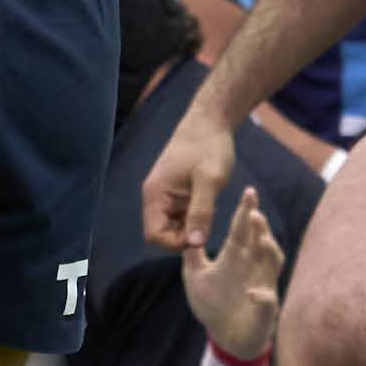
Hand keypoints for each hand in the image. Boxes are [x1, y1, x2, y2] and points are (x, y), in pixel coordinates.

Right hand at [142, 105, 238, 253]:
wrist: (211, 121)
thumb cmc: (209, 146)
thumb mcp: (210, 180)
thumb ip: (201, 212)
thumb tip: (195, 243)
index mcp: (155, 194)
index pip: (154, 235)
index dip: (176, 242)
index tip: (200, 234)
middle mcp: (155, 197)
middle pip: (162, 234)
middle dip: (184, 236)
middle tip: (208, 223)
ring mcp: (165, 196)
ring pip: (173, 226)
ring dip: (191, 227)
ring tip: (210, 211)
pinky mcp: (176, 194)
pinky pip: (180, 217)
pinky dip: (194, 218)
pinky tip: (209, 206)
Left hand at [181, 184, 282, 361]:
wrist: (226, 338)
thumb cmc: (213, 305)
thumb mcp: (196, 278)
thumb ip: (193, 256)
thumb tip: (186, 232)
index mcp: (237, 257)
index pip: (242, 230)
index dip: (245, 212)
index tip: (249, 192)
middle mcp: (253, 267)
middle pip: (261, 240)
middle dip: (259, 226)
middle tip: (254, 211)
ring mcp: (263, 285)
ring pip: (273, 263)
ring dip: (268, 251)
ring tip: (260, 240)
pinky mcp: (266, 308)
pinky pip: (268, 299)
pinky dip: (262, 296)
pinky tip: (251, 292)